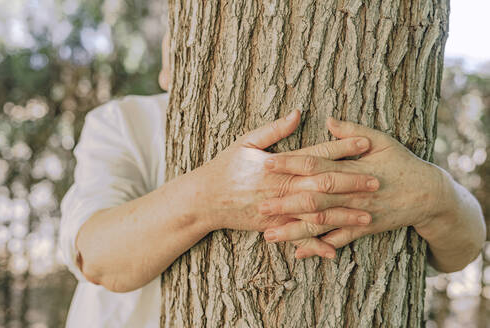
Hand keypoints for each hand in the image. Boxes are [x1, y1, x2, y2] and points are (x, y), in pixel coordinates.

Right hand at [191, 111, 379, 235]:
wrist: (204, 199)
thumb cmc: (225, 167)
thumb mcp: (246, 142)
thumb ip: (273, 129)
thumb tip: (298, 113)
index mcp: (277, 164)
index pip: (315, 154)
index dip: (341, 147)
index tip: (365, 143)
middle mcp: (280, 187)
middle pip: (321, 185)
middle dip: (351, 183)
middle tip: (377, 181)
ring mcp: (277, 210)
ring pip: (314, 214)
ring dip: (342, 216)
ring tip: (367, 216)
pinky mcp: (272, 226)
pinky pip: (296, 236)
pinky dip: (315, 244)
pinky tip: (334, 251)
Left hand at [262, 117, 442, 258]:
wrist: (428, 195)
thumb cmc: (402, 163)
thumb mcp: (382, 141)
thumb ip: (352, 131)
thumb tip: (327, 119)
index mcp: (352, 168)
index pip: (315, 164)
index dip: (290, 163)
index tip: (267, 163)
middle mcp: (351, 193)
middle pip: (312, 198)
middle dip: (285, 203)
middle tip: (259, 206)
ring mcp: (356, 213)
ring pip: (320, 223)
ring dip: (294, 229)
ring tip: (269, 235)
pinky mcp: (361, 228)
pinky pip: (337, 240)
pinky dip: (318, 247)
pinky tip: (299, 252)